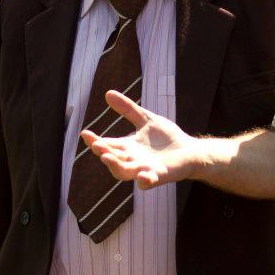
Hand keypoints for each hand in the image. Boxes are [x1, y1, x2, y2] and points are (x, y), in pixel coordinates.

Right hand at [81, 91, 204, 189]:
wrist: (189, 150)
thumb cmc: (166, 137)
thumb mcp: (146, 119)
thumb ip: (128, 109)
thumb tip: (108, 93)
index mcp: (128, 147)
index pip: (108, 145)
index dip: (95, 141)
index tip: (85, 133)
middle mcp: (132, 160)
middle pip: (113, 160)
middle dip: (104, 153)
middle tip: (97, 146)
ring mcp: (145, 169)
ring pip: (125, 172)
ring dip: (115, 166)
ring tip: (107, 158)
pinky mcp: (159, 175)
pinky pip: (149, 181)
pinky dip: (144, 180)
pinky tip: (142, 175)